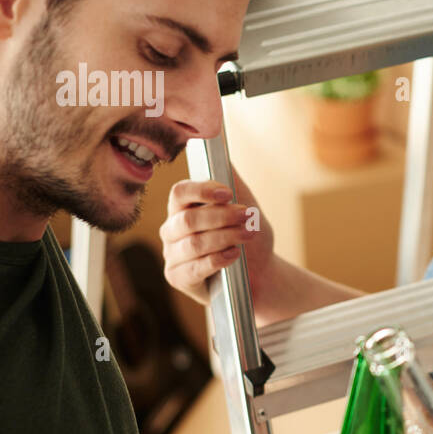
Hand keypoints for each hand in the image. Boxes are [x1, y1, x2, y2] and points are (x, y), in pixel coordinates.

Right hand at [160, 165, 274, 306]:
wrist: (260, 272)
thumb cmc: (248, 236)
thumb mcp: (246, 207)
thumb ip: (234, 182)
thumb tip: (223, 156)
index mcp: (183, 207)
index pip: (180, 193)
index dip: (201, 190)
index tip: (227, 193)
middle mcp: (172, 230)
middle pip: (188, 219)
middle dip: (222, 216)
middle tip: (247, 216)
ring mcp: (173, 255)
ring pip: (193, 243)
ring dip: (225, 237)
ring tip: (248, 235)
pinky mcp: (178, 277)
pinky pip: (194, 268)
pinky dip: (217, 260)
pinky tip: (234, 255)